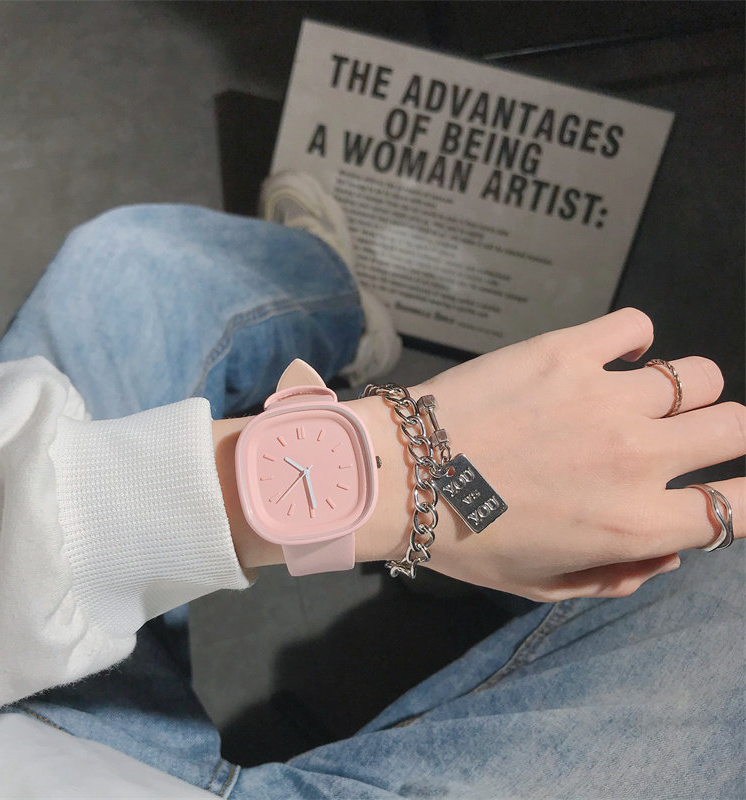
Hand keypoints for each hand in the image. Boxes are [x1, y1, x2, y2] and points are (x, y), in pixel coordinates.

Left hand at [359, 308, 743, 599]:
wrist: (400, 476)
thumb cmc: (466, 539)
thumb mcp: (542, 587)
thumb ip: (617, 576)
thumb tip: (668, 549)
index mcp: (634, 524)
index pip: (737, 508)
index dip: (743, 499)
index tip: (724, 489)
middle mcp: (634, 456)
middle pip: (735, 427)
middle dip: (724, 436)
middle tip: (685, 439)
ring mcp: (603, 396)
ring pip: (695, 375)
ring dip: (680, 391)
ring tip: (638, 400)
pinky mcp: (565, 351)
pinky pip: (635, 326)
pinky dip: (633, 339)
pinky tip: (609, 357)